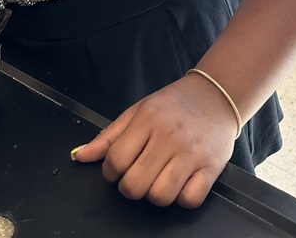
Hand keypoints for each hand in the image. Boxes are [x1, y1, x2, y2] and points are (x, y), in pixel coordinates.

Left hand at [71, 73, 237, 207]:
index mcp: (147, 119)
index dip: (110, 172)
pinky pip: (189, 200)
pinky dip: (182, 198)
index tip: (117, 168)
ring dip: (155, 193)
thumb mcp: (137, 111)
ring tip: (159, 178)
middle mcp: (169, 136)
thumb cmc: (173, 104)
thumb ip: (108, 136)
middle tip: (137, 175)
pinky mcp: (211, 168)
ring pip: (160, 196)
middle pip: (135, 184)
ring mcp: (191, 153)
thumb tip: (80, 156)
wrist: (215, 96)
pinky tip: (181, 182)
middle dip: (130, 187)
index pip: (116, 160)